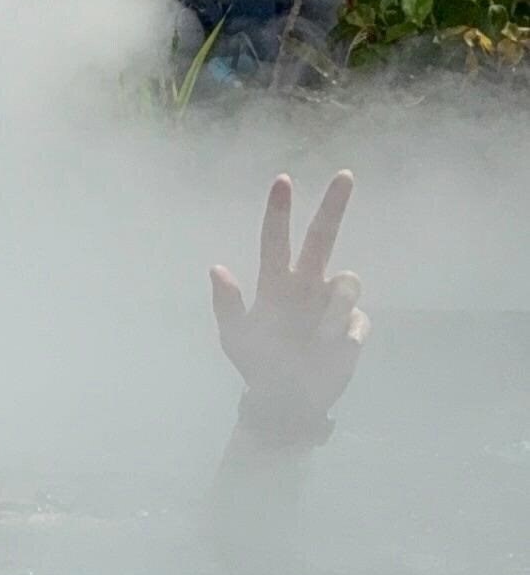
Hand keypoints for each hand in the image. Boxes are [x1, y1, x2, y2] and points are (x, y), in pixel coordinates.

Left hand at [209, 171, 367, 447]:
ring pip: (346, 281)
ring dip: (333, 308)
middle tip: (345, 174)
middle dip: (334, 205)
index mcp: (276, 282)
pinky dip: (345, 334)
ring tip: (317, 339)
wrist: (286, 400)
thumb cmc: (257, 362)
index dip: (280, 211)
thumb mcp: (235, 337)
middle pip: (324, 237)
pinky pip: (357, 320)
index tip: (283, 179)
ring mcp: (332, 305)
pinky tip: (332, 350)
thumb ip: (227, 304)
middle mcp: (307, 285)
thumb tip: (216, 268)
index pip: (277, 239)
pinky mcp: (353, 328)